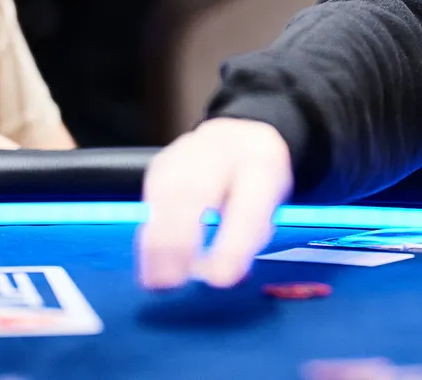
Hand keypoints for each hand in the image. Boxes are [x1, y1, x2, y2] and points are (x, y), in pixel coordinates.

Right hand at [136, 118, 292, 290]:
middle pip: (198, 190)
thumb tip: (224, 275)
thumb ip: (253, 236)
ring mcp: (188, 152)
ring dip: (159, 241)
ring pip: (167, 194)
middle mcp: (224, 150)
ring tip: (158, 280)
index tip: (222, 279)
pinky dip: (150, 231)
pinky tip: (150, 258)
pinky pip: (151, 196)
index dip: (235, 242)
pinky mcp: (161, 164)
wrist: (240, 138)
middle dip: (182, 240)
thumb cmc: (256, 181)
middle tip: (174, 282)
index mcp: (262, 161)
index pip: (249, 201)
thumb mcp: (271, 204)